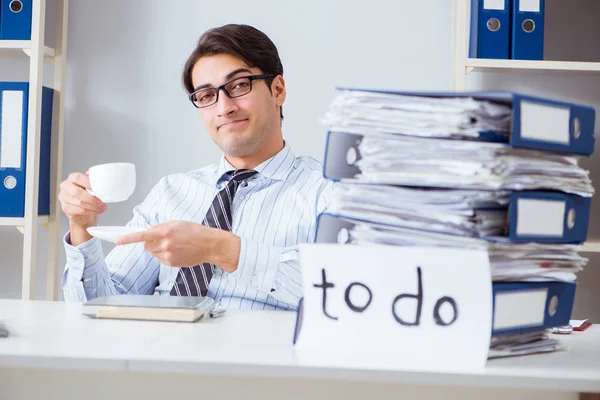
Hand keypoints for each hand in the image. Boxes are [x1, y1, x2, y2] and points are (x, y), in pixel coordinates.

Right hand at [58, 172, 106, 227]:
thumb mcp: (91, 185)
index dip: (88, 183)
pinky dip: (90, 211)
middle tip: (101, 202)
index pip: (77, 178)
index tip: (99, 189)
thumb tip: (99, 176)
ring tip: (102, 207)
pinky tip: (96, 211)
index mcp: (72, 178)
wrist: (82, 208)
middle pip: (77, 192)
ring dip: (93, 206)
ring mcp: (64, 197)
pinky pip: (79, 210)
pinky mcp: (65, 208)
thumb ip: (93, 180)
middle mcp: (65, 186)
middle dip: (92, 198)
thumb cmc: (87, 194)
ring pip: (79, 202)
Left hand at [115, 221, 240, 272]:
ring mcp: (168, 255)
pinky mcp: (171, 263)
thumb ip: (161, 227)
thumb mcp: (177, 223)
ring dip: (158, 249)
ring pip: (152, 253)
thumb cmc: (194, 231)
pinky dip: (164, 255)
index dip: (128, 238)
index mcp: (165, 231)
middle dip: (151, 242)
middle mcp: (165, 244)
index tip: (116, 240)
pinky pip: (160, 259)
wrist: (209, 245)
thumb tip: (147, 233)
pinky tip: (177, 251)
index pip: (142, 235)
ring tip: (173, 245)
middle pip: (146, 245)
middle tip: (164, 239)